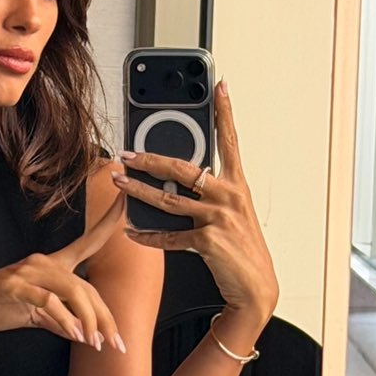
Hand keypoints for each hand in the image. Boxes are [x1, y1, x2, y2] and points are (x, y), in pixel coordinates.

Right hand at [0, 194, 127, 351]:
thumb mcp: (36, 314)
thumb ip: (61, 320)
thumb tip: (83, 334)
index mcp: (52, 265)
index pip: (88, 241)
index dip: (109, 221)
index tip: (127, 200)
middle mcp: (43, 263)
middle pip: (86, 286)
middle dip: (105, 318)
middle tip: (116, 344)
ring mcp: (27, 273)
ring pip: (72, 291)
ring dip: (88, 321)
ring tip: (95, 343)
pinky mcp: (13, 286)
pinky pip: (47, 300)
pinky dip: (64, 319)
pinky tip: (74, 335)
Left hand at [111, 80, 278, 324]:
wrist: (255, 289)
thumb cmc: (242, 250)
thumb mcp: (233, 214)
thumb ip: (210, 193)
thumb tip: (178, 179)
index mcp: (238, 185)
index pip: (230, 141)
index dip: (225, 112)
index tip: (219, 86)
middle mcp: (230, 196)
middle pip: (183, 168)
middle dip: (150, 158)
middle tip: (127, 153)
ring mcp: (219, 217)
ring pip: (168, 199)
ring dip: (138, 191)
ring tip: (120, 181)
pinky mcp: (207, 240)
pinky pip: (169, 235)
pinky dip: (148, 235)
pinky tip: (132, 232)